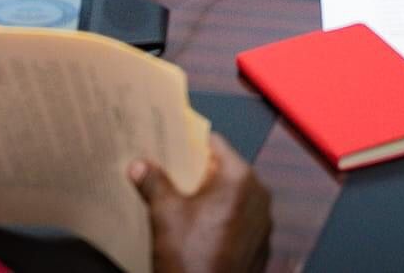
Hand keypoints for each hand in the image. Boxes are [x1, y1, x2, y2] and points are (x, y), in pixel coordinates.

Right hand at [133, 133, 271, 272]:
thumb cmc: (190, 259)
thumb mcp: (165, 214)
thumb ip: (154, 183)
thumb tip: (140, 166)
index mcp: (239, 179)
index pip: (214, 144)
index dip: (190, 143)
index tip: (172, 143)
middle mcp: (259, 196)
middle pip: (225, 170)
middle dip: (199, 172)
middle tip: (171, 172)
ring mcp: (263, 223)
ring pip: (233, 197)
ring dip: (210, 196)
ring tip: (181, 201)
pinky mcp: (260, 246)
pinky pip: (240, 220)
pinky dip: (222, 219)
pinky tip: (199, 228)